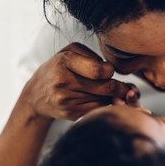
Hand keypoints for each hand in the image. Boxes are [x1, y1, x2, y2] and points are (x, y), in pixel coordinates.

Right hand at [20, 42, 139, 120]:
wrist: (37, 95)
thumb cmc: (59, 68)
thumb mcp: (70, 52)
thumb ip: (93, 57)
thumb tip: (114, 71)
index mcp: (64, 62)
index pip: (98, 70)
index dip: (110, 71)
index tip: (110, 71)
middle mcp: (63, 82)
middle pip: (106, 87)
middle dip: (121, 87)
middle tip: (127, 87)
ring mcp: (67, 100)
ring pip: (105, 99)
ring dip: (114, 97)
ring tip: (115, 92)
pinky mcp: (71, 113)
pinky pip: (99, 109)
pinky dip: (106, 105)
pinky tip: (104, 100)